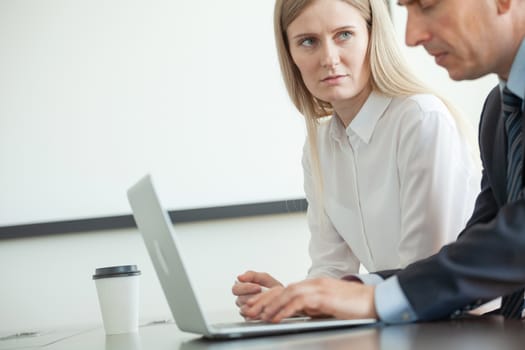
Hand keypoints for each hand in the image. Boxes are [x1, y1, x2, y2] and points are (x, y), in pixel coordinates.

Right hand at [232, 270, 282, 317]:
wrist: (282, 300)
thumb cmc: (272, 288)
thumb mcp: (264, 278)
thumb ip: (251, 275)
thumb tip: (239, 277)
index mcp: (242, 287)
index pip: (236, 289)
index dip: (245, 288)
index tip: (258, 287)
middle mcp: (241, 299)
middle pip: (239, 300)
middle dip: (253, 297)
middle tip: (263, 295)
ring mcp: (245, 310)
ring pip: (244, 310)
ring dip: (256, 306)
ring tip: (266, 302)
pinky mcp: (250, 319)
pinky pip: (250, 318)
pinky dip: (259, 314)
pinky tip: (266, 310)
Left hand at [241, 277, 377, 322]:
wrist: (376, 301)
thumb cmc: (356, 306)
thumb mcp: (329, 306)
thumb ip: (314, 307)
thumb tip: (301, 313)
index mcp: (314, 285)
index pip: (285, 289)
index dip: (268, 298)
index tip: (256, 308)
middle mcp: (314, 283)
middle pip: (282, 289)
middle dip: (263, 301)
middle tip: (248, 310)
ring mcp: (319, 288)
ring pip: (288, 293)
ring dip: (271, 305)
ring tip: (258, 315)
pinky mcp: (325, 296)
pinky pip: (300, 302)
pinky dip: (286, 309)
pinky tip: (277, 317)